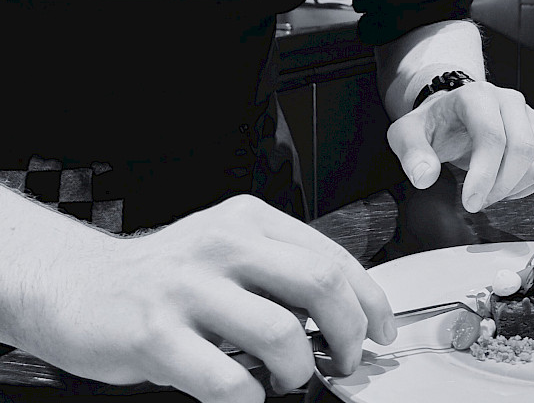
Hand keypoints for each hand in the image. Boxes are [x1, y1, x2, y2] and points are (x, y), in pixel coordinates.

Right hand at [24, 195, 394, 401]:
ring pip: (280, 333)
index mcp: (250, 220)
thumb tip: (345, 313)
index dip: (370, 301)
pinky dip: (248, 398)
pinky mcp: (155, 334)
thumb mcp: (228, 250)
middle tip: (345, 360)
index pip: (332, 256)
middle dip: (348, 333)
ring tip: (288, 378)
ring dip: (299, 369)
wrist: (80, 285)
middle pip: (319, 284)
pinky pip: (225, 379)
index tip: (382, 331)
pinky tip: (245, 395)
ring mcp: (189, 287)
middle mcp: (224, 243)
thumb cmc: (167, 276)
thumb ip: (280, 271)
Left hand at [386, 81, 533, 212]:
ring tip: (484, 193)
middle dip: (500, 186)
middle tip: (476, 202)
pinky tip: (499, 186)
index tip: (470, 202)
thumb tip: (425, 176)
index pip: (492, 137)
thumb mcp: (408, 135)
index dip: (484, 175)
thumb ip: (413, 154)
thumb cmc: (432, 124)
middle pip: (521, 149)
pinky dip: (522, 188)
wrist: (450, 114)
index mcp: (477, 96)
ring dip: (511, 189)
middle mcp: (508, 100)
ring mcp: (526, 115)